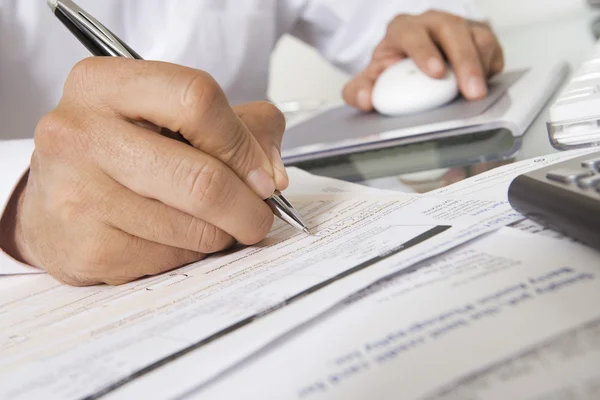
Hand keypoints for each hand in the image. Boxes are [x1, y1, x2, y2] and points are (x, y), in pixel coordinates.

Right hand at [1, 57, 287, 285]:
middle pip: (202, 178)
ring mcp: (77, 193)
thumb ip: (241, 126)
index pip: (197, 99)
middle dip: (248, 207)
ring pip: (194, 228)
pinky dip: (190, 254)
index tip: (263, 175)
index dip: (243, 144)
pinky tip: (173, 238)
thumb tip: (272, 175)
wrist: (52, 200)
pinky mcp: (85, 247)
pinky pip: (171, 260)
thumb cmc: (120, 153)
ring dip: (222, 233)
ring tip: (211, 223)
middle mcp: (80, 133)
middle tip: (258, 215)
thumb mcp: (172, 116)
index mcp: (104, 85)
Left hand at [343, 10, 504, 110]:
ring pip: (477, 36)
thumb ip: (359, 90)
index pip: (413, 33)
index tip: (436, 73)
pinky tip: (484, 83)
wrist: (408, 57)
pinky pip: (492, 48)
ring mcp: (459, 28)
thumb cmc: (393, 66)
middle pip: (452, 31)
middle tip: (470, 90)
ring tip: (478, 92)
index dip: (425, 51)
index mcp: (403, 29)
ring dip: (480, 65)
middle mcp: (433, 23)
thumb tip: (364, 99)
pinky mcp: (478, 39)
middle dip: (464, 61)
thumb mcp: (371, 78)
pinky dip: (491, 66)